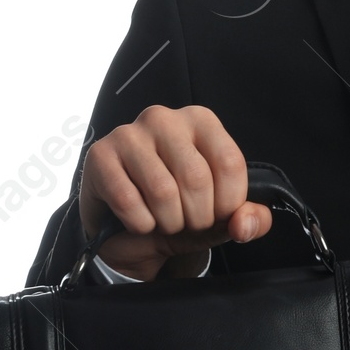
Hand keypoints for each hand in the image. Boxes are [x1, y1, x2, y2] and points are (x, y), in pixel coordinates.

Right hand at [77, 105, 273, 280]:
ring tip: (165, 221)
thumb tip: (245, 224)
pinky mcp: (100, 155)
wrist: (129, 230)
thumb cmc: (180, 210)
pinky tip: (139, 219)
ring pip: (162, 192)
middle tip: (187, 222)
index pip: (230, 164)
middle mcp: (164, 118)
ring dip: (169, 223)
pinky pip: (129, 202)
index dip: (228, 204)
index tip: (217, 214)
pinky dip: (140, 225)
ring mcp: (128, 134)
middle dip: (197, 218)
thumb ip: (250, 219)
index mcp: (201, 121)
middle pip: (196, 179)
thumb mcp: (222, 216)